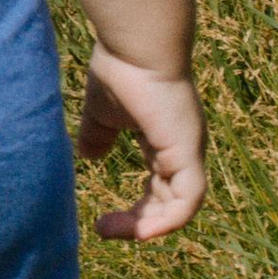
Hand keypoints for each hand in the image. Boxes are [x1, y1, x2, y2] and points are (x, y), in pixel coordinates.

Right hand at [76, 48, 207, 240]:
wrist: (135, 46)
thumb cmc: (120, 68)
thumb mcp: (102, 111)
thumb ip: (98, 134)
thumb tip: (88, 157)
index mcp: (166, 140)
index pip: (159, 187)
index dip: (137, 209)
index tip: (103, 220)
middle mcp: (183, 150)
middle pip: (168, 203)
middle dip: (138, 223)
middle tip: (102, 230)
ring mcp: (189, 152)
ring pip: (179, 207)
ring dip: (147, 226)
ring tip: (111, 231)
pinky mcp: (188, 153)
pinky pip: (188, 201)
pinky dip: (168, 221)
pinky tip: (141, 231)